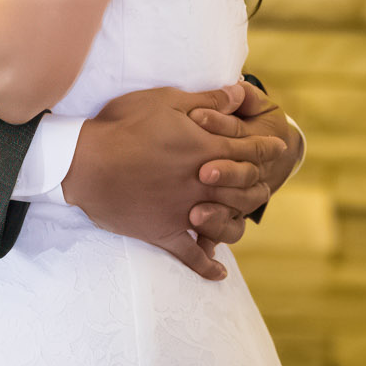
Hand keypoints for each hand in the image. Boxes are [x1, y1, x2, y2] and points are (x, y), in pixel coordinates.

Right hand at [61, 83, 286, 281]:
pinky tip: (218, 272)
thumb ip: (207, 101)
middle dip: (260, 184)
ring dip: (241, 218)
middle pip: (246, 188)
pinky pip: (192, 255)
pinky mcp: (165, 232)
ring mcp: (185, 211)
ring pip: (227, 221)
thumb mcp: (166, 101)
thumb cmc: (124, 126)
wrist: (87, 163)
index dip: (267, 147)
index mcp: (207, 150)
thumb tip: (239, 93)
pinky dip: (207, 265)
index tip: (278, 147)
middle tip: (267, 183)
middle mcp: (203, 184)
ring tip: (246, 215)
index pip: (249, 151)